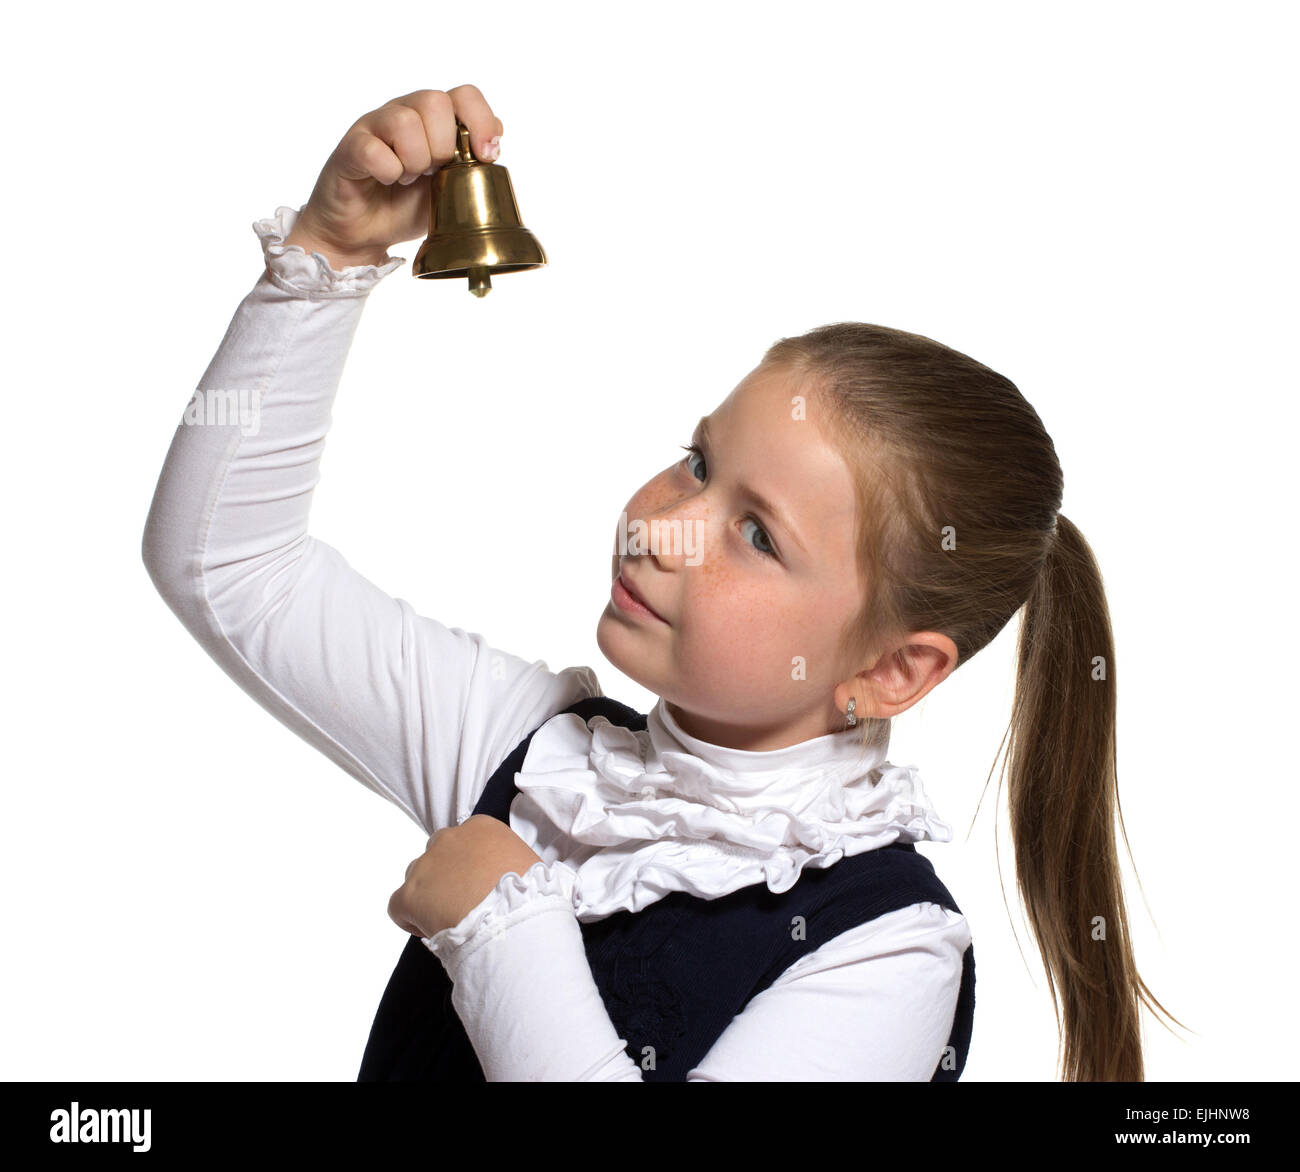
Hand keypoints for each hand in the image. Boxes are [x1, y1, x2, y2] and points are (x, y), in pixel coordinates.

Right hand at [284, 85, 504, 268]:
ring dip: (414, 160)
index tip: (485, 156)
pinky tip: (387, 180)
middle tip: (432, 172)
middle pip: (435, 101)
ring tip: (407, 178)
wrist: (363, 233)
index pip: (464, 95)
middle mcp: (404, 113)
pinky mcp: (351, 148)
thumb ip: (473, 164)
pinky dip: (388, 172)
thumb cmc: (406, 206)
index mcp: (433, 121)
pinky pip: (374, 150)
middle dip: (444, 146)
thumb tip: (496, 136)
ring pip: (405, 122)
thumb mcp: (451, 190)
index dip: (480, 121)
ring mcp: (375, 127)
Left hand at [388, 815, 545, 938]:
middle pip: (438, 853)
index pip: (465, 840)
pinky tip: (430, 929)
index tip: (477, 886)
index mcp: (481, 827)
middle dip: (446, 875)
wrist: (513, 923)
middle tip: (463, 902)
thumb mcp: (528, 864)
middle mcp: (449, 838)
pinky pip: (398, 905)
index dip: (468, 865)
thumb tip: (504, 876)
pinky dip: (409, 918)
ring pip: (417, 877)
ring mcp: (426, 865)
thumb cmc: (530, 896)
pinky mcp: (409, 894)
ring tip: (448, 919)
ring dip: (429, 895)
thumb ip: (508, 859)